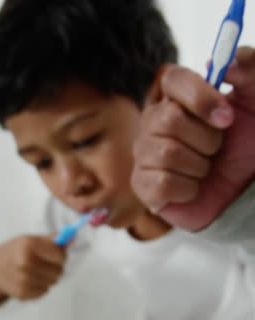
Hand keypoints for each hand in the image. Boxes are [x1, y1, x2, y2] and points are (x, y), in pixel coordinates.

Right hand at [0, 235, 65, 300]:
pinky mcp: (23, 293)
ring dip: (48, 277)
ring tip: (36, 272)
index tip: (56, 255)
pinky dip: (40, 286)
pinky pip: (44, 291)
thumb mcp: (31, 240)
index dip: (61, 256)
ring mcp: (23, 280)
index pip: (60, 255)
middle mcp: (25, 263)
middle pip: (59, 271)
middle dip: (55, 267)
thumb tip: (74, 238)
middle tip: (45, 264)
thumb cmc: (15, 252)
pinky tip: (30, 280)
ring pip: (53, 282)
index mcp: (28, 245)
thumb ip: (53, 240)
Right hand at [132, 47, 254, 230]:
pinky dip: (188, 189)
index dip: (200, 97)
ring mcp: (144, 154)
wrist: (242, 190)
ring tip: (205, 169)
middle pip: (169, 119)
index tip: (227, 118)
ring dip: (200, 166)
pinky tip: (194, 188)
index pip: (172, 78)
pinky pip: (163, 183)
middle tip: (216, 148)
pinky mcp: (144, 186)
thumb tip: (229, 61)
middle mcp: (153, 123)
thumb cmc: (244, 146)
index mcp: (175, 97)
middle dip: (206, 139)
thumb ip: (251, 71)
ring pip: (167, 153)